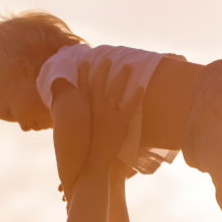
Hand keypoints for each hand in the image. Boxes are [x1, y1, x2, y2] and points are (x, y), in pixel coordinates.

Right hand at [74, 59, 141, 178]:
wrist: (91, 163)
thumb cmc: (85, 151)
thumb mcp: (80, 133)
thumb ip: (81, 121)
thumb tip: (80, 115)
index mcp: (85, 111)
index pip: (83, 88)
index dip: (83, 74)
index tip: (84, 61)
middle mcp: (95, 110)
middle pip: (99, 85)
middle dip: (103, 70)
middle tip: (107, 58)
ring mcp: (108, 116)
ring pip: (115, 92)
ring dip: (122, 78)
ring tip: (128, 67)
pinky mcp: (119, 124)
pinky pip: (130, 107)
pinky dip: (136, 97)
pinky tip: (141, 87)